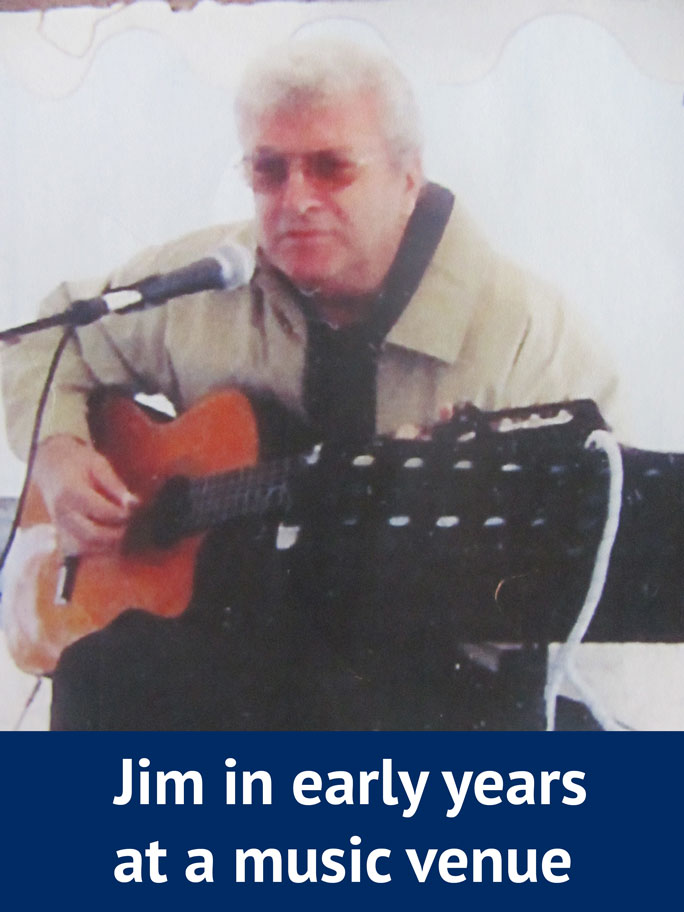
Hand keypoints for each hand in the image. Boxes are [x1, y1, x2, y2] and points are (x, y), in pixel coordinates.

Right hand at [32, 434, 138, 554]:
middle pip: (92, 534)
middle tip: (130, 523)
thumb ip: (116, 485)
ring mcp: (59, 525)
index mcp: (70, 492)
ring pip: (85, 547)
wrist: (51, 465)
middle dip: (117, 533)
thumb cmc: (77, 463)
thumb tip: (134, 503)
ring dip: (107, 544)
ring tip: (122, 530)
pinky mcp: (60, 533)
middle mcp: (62, 512)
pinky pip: (79, 549)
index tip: (135, 509)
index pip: (101, 511)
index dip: (122, 514)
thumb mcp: (99, 464)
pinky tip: (109, 539)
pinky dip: (96, 549)